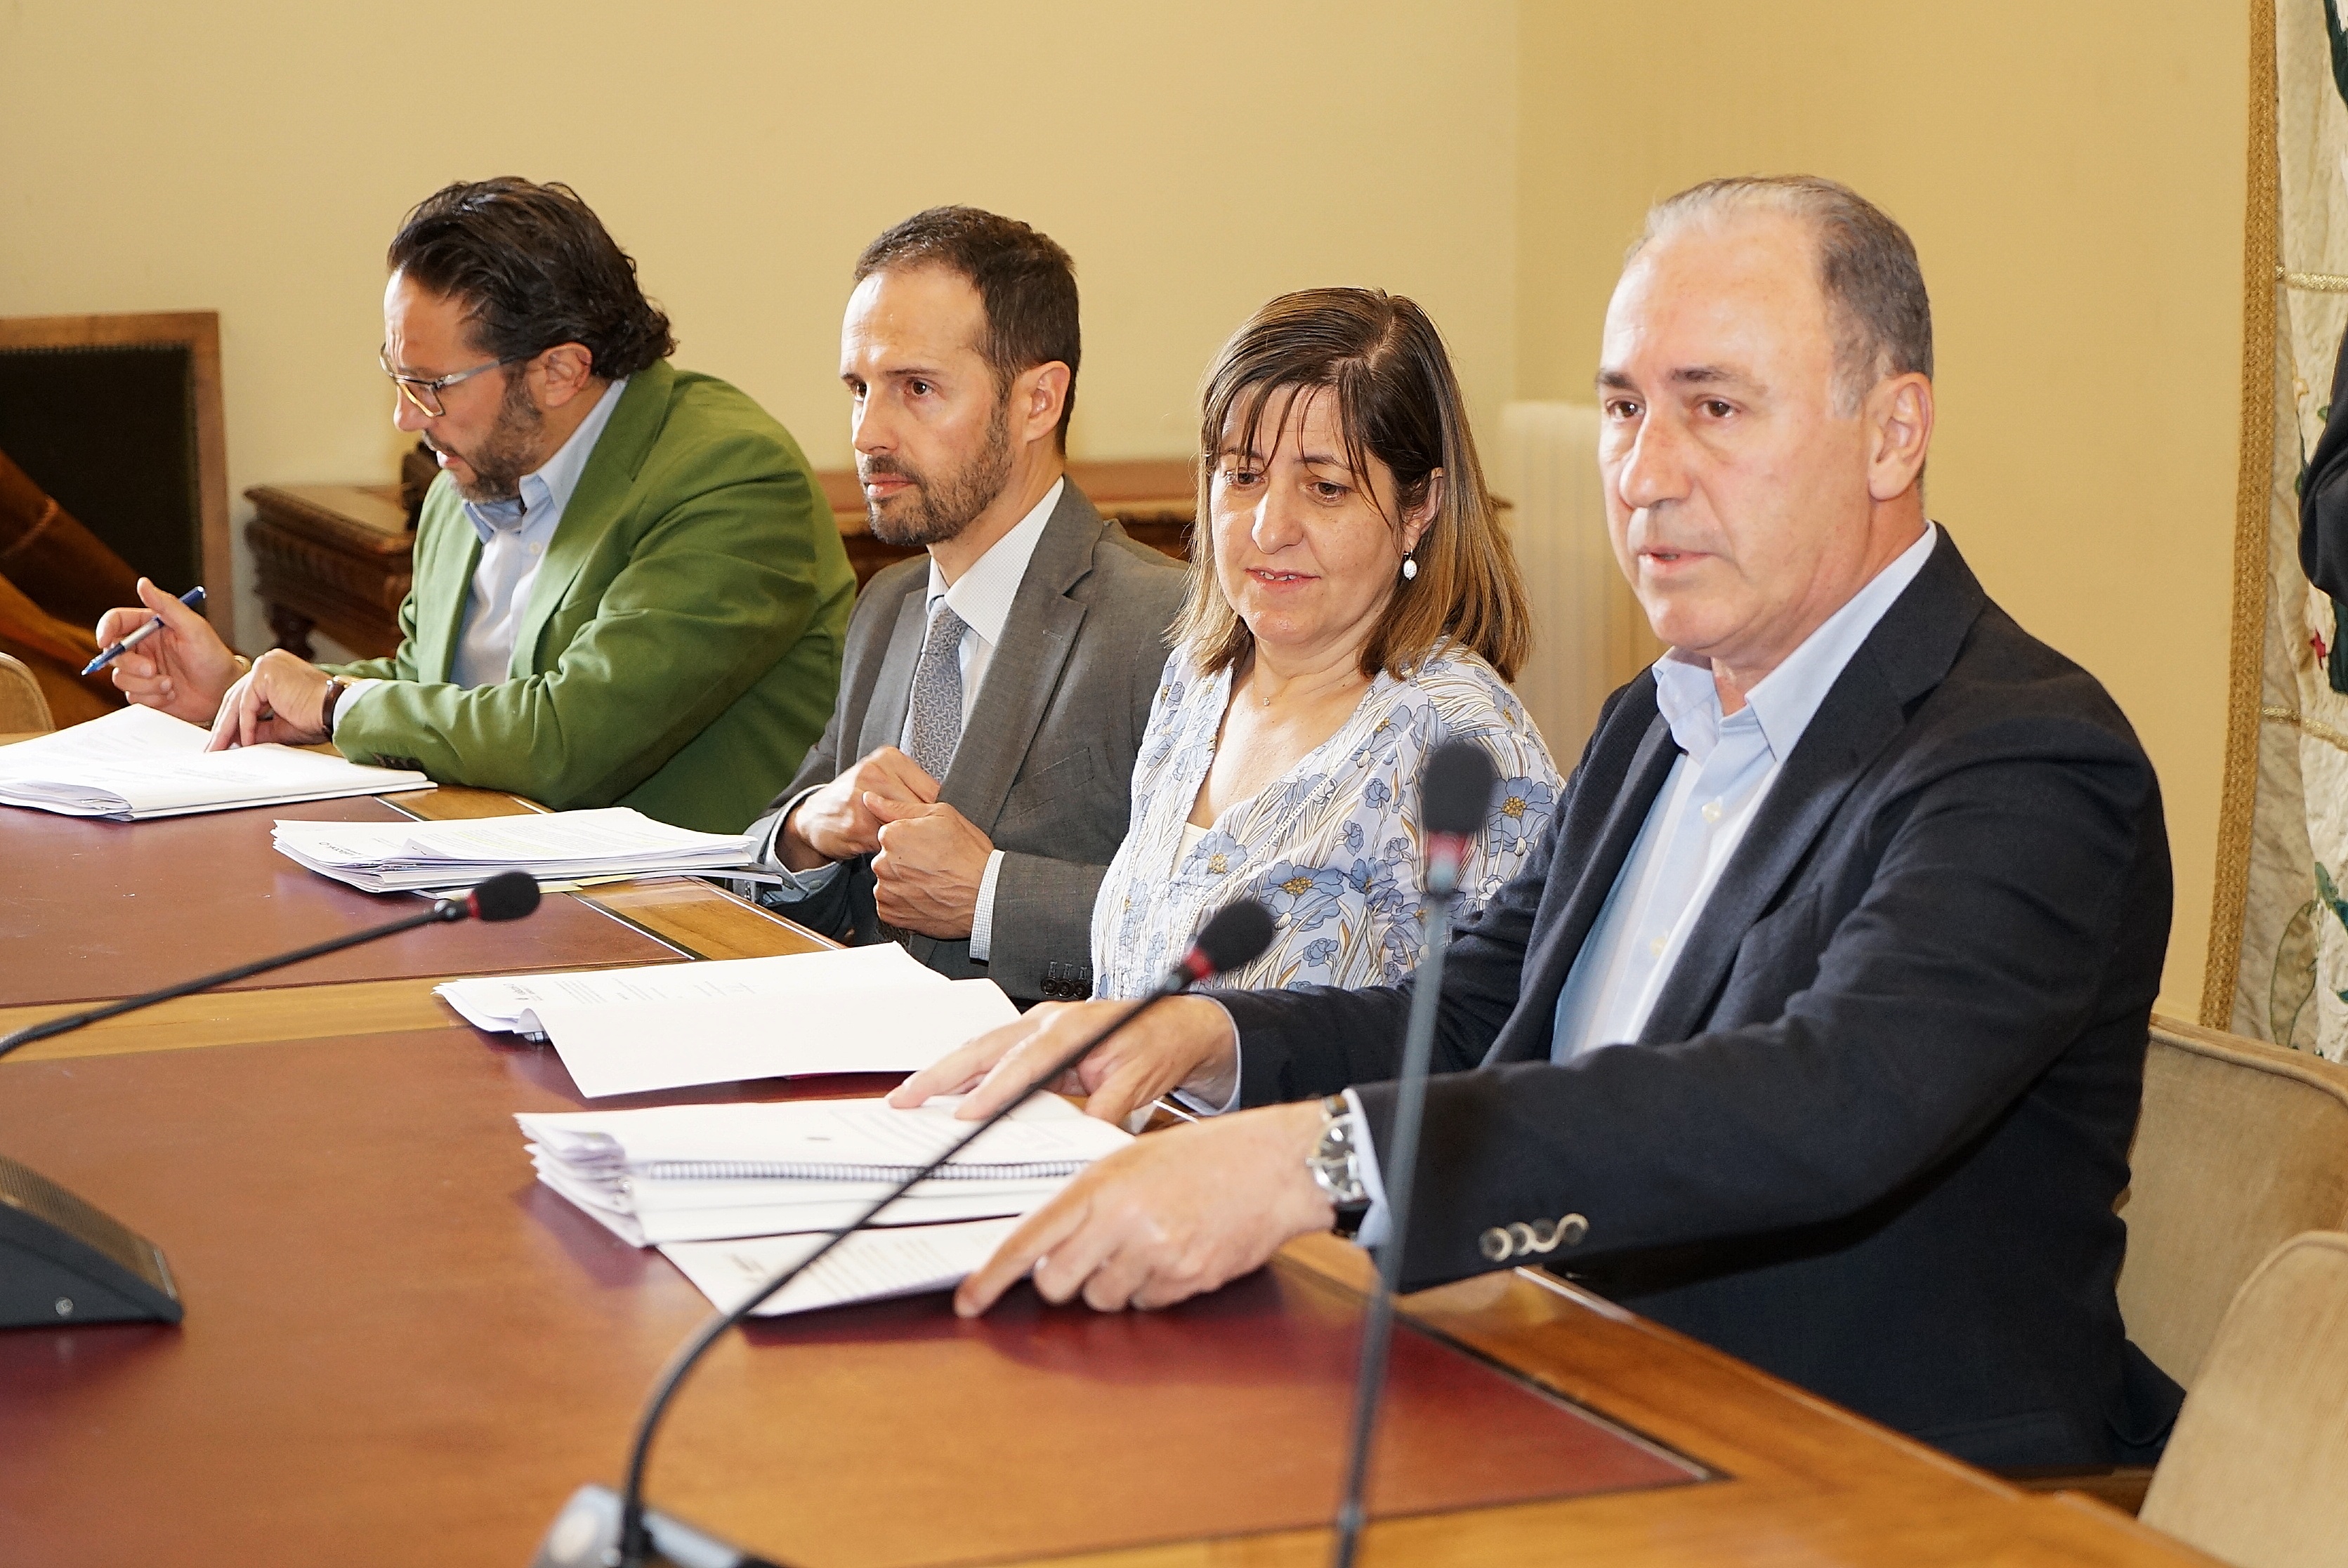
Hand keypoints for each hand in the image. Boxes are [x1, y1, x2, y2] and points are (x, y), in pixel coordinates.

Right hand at [95, 577, 239, 722]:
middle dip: (131, 664)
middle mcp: (143, 648)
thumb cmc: (213, 657)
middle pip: (113, 653)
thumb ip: (167, 606)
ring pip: (120, 678)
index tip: (105, 642)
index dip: (104, 629)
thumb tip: (143, 583)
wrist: (224, 692)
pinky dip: (152, 698)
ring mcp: (143, 671)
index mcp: (150, 627)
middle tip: (153, 670)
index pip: (116, 621)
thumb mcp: (194, 628)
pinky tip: (171, 694)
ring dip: (145, 685)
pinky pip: (132, 697)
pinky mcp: (146, 692)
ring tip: (170, 684)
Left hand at [206, 650, 333, 749]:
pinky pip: (247, 705)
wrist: (337, 710)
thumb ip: (259, 727)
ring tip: (220, 748)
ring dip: (228, 728)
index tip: (226, 739)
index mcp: (275, 670)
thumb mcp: (281, 724)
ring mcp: (266, 665)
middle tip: (215, 746)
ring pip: (238, 702)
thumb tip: (240, 738)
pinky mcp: (265, 674)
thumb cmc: (320, 715)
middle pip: (238, 698)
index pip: (247, 696)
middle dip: (225, 726)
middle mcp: (269, 663)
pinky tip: (245, 742)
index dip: (234, 720)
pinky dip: (245, 726)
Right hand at [780, 746, 938, 867]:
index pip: (931, 789)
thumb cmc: (855, 799)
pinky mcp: (857, 823)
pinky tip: (894, 854)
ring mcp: (864, 796)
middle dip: (927, 830)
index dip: (940, 815)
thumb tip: (950, 810)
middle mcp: (876, 772)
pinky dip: (895, 851)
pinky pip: (889, 841)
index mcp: (889, 758)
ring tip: (914, 850)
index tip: (942, 830)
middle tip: (931, 845)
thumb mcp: (882, 781)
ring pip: (906, 826)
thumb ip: (912, 789)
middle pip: (921, 808)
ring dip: (912, 842)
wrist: (814, 817)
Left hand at [869, 798, 991, 937]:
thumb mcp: (942, 816)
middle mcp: (883, 864)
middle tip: (933, 865)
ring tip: (931, 883)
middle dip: (904, 861)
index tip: (929, 847)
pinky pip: (889, 904)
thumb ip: (899, 807)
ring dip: (903, 882)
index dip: (910, 839)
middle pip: (886, 858)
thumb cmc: (970, 856)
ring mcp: (886, 891)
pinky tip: (925, 897)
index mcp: (892, 835)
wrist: (986, 896)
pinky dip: (903, 902)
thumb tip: (870, 798)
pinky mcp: (890, 914)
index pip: (888, 833)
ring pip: (887, 881)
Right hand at [890, 995, 1240, 1125]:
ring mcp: (1040, 1024)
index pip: (1023, 1065)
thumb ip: (1107, 1109)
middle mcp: (1048, 1021)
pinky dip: (966, 1069)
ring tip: (910, 1095)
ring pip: (982, 1047)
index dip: (991, 1092)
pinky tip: (946, 1089)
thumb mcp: (1140, 1083)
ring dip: (946, 1071)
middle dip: (942, 1074)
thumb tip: (1081, 1138)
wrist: (1179, 1022)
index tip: (964, 1117)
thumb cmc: (1161, 1045)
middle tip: (904, 1098)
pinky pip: (994, 1052)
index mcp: (1072, 1029)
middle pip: (984, 1047)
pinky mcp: (1038, 1034)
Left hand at [955, 1099, 1333, 1314]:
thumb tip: (1046, 1242)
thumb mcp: (1134, 1159)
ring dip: (1114, 1285)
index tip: (971, 1299)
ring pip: (1103, 1299)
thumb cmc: (1206, 1156)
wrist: (1274, 1166)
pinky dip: (1153, 1289)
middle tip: (1088, 1259)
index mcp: (1101, 1183)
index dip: (992, 1275)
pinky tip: (1176, 1253)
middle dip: (1064, 1281)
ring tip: (1146, 1246)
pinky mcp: (1186, 1279)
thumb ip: (1089, 1198)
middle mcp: (1123, 1219)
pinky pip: (1147, 1304)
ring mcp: (1156, 1253)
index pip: (1030, 1238)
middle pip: (1058, 1282)